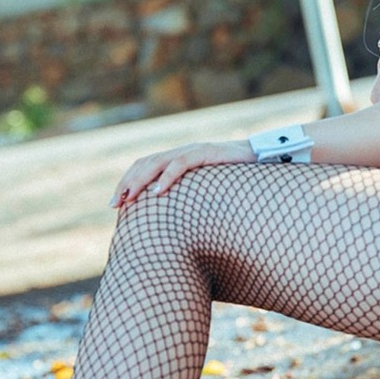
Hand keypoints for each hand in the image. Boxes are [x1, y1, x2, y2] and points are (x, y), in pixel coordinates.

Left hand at [112, 139, 253, 206]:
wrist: (263, 160)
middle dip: (128, 183)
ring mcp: (194, 150)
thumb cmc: (237, 182)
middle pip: (145, 163)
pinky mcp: (208, 152)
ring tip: (130, 198)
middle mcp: (182, 152)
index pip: (144, 167)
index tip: (116, 205)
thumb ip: (189, 200)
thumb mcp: (207, 192)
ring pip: (158, 162)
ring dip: (141, 181)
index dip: (127, 183)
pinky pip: (183, 162)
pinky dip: (168, 176)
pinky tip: (158, 192)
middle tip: (116, 204)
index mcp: (178, 160)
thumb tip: (174, 228)